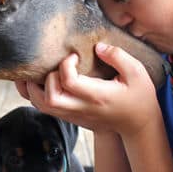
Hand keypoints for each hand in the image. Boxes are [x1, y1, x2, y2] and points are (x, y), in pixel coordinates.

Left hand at [21, 43, 160, 135]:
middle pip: (48, 99)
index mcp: (97, 96)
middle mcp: (81, 108)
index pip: (69, 82)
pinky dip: (35, 94)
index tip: (73, 56)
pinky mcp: (70, 117)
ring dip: (33, 87)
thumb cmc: (138, 97)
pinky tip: (38, 80)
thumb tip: (98, 46)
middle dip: (44, 78)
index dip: (65, 65)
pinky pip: (44, 108)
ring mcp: (73, 115)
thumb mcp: (137, 73)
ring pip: (41, 106)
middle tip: (53, 65)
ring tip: (37, 70)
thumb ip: (118, 56)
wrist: (137, 125)